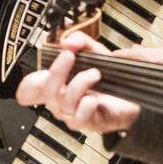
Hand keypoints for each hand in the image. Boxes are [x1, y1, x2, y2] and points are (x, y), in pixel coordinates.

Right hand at [14, 31, 162, 133]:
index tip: (38, 72)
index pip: (30, 89)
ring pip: (63, 102)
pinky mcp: (88, 122)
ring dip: (79, 83)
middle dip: (57, 70)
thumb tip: (69, 41)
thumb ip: (81, 42)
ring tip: (95, 73)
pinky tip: (95, 98)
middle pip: (46, 89)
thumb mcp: (95, 53)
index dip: (27, 84)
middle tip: (69, 56)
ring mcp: (73, 113)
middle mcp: (62, 100)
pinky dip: (86, 104)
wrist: (135, 97)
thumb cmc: (111, 79)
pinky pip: (79, 117)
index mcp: (58, 84)